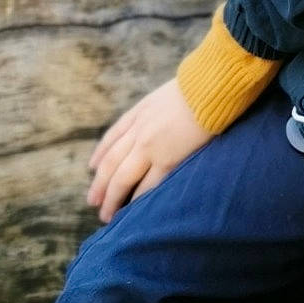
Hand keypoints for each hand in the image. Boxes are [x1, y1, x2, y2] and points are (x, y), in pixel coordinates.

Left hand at [87, 76, 208, 222]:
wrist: (210, 89)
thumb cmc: (198, 87)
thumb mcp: (166, 93)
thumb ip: (156, 109)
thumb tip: (158, 116)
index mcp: (139, 113)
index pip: (112, 137)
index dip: (100, 154)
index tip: (92, 169)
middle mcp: (138, 132)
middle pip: (111, 163)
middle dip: (100, 184)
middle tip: (93, 201)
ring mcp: (150, 147)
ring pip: (123, 178)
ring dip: (113, 198)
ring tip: (107, 215)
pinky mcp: (168, 160)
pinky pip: (147, 184)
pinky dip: (138, 198)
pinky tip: (133, 210)